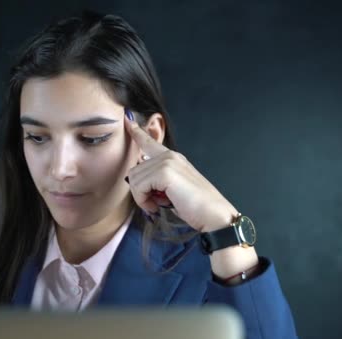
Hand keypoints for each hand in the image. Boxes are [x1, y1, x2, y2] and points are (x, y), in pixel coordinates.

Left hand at [124, 115, 237, 231]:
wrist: (214, 216)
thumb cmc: (197, 207)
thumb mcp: (173, 191)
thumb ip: (157, 181)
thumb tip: (138, 182)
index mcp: (173, 158)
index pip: (150, 142)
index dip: (136, 131)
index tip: (127, 119)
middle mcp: (170, 156)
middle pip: (134, 170)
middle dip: (140, 191)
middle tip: (155, 204)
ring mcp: (168, 162)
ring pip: (134, 179)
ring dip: (142, 198)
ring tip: (158, 206)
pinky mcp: (165, 172)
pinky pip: (139, 186)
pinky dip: (143, 201)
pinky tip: (157, 207)